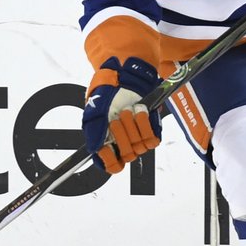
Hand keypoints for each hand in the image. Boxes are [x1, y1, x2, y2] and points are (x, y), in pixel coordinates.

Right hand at [82, 56, 162, 173]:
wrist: (125, 79)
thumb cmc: (108, 96)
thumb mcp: (94, 113)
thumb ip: (93, 133)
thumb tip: (95, 150)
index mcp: (107, 144)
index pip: (112, 166)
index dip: (110, 160)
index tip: (108, 147)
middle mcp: (123, 144)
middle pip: (126, 155)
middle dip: (120, 134)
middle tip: (115, 119)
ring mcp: (138, 139)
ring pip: (139, 147)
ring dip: (132, 126)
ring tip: (127, 111)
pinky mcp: (152, 131)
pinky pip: (152, 139)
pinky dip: (144, 123)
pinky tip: (138, 112)